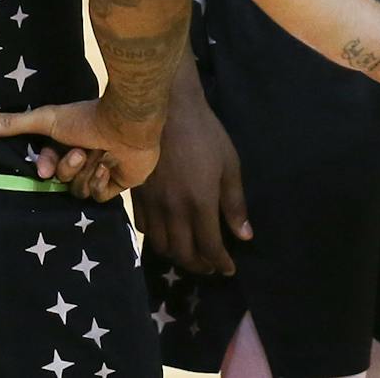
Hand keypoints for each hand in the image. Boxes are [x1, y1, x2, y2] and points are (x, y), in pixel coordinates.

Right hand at [0, 97, 156, 199]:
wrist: (128, 124)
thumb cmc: (87, 119)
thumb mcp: (46, 120)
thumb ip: (13, 124)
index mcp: (65, 143)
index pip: (46, 166)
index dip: (45, 168)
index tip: (46, 168)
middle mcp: (81, 157)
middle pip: (62, 180)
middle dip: (69, 168)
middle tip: (82, 152)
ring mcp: (99, 171)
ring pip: (79, 189)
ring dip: (87, 172)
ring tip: (100, 154)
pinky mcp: (117, 184)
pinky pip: (99, 197)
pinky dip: (102, 182)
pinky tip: (110, 166)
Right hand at [130, 81, 251, 274]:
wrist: (165, 109)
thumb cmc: (204, 134)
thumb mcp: (229, 165)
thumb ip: (235, 204)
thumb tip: (244, 236)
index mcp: (200, 204)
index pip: (210, 247)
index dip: (221, 263)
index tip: (229, 269)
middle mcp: (173, 210)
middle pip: (183, 253)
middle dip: (199, 266)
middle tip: (211, 266)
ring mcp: (151, 203)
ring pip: (161, 245)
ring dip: (177, 256)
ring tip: (190, 253)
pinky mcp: (136, 194)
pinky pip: (144, 227)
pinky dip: (157, 238)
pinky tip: (167, 233)